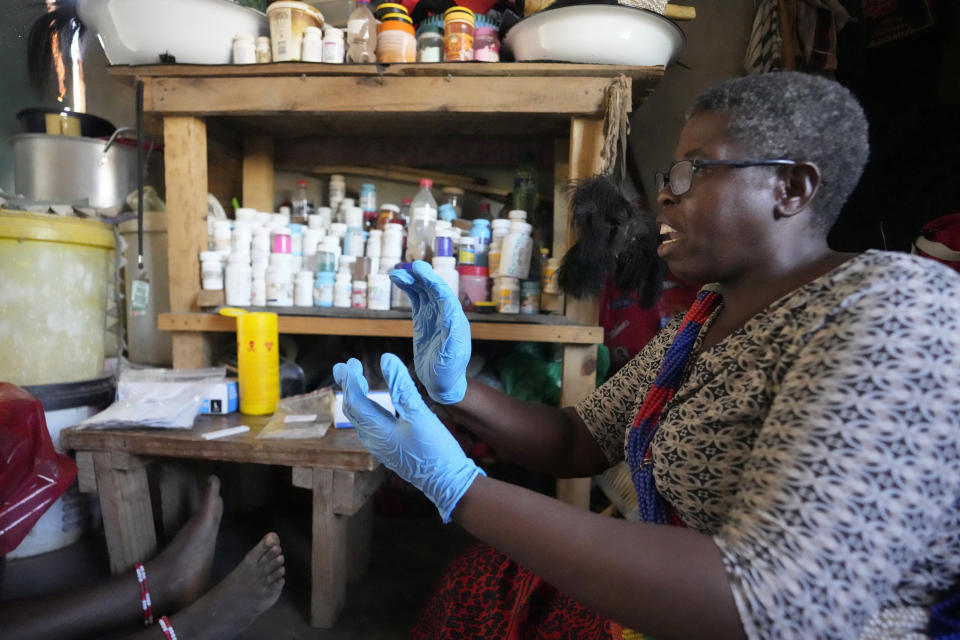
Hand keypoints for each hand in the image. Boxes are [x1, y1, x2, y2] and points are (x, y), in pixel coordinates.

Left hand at [332, 354, 483, 522]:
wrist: (448, 482)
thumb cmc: (434, 450)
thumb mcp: (419, 414)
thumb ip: (402, 386)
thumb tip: (387, 359)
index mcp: (376, 431)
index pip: (354, 400)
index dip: (351, 380)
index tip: (351, 362)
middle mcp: (373, 439)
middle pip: (353, 409)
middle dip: (348, 386)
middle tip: (344, 366)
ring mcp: (381, 446)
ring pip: (361, 418)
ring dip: (357, 396)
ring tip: (357, 379)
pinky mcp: (390, 449)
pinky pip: (372, 424)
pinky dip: (369, 408)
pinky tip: (377, 404)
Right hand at [390, 260, 470, 403]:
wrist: (442, 383)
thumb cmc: (449, 372)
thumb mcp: (452, 357)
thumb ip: (452, 337)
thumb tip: (452, 317)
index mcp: (456, 321)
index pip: (445, 296)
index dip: (433, 281)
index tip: (420, 270)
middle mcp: (447, 314)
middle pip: (434, 289)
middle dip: (422, 277)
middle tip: (409, 267)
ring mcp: (434, 315)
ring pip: (423, 292)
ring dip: (411, 281)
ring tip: (395, 273)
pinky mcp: (423, 319)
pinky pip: (416, 299)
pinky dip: (407, 289)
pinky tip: (397, 280)